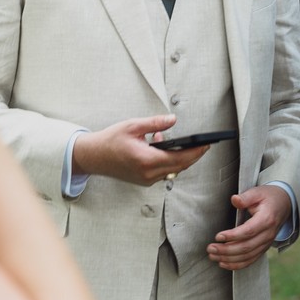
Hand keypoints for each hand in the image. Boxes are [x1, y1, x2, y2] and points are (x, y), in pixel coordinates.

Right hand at [72, 115, 208, 185]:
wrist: (93, 156)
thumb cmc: (110, 141)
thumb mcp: (133, 126)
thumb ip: (155, 123)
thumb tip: (173, 119)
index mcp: (146, 160)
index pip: (179, 158)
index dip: (196, 152)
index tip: (206, 145)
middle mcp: (148, 174)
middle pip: (180, 166)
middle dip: (193, 155)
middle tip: (203, 145)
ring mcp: (146, 179)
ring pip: (172, 170)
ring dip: (179, 157)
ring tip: (176, 142)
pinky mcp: (144, 180)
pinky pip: (163, 172)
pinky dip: (168, 161)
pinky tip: (160, 147)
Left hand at [209, 185, 291, 270]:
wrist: (284, 204)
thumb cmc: (268, 197)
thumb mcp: (257, 192)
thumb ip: (246, 197)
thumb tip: (234, 199)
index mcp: (266, 219)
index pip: (248, 231)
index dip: (233, 236)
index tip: (218, 236)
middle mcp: (268, 234)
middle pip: (246, 247)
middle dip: (226, 250)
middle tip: (210, 248)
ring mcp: (267, 243)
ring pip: (247, 256)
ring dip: (228, 259)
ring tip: (212, 256)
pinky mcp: (263, 248)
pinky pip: (250, 260)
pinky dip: (237, 265)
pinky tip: (223, 263)